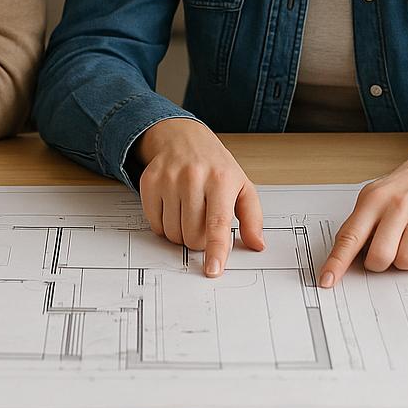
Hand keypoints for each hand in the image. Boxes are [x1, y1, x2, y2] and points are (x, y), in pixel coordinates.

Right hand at [133, 117, 264, 277]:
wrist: (183, 137)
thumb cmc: (215, 166)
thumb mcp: (242, 186)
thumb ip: (252, 218)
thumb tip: (257, 244)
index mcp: (221, 179)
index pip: (217, 223)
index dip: (215, 250)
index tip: (212, 270)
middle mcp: (193, 177)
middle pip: (192, 234)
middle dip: (199, 239)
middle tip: (203, 221)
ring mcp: (169, 179)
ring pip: (172, 233)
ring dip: (181, 233)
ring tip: (189, 212)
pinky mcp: (150, 182)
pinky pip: (154, 223)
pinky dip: (164, 224)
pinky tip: (173, 207)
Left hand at [317, 149, 407, 285]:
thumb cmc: (402, 188)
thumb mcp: (374, 197)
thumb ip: (359, 225)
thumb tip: (344, 261)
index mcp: (373, 199)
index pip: (350, 237)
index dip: (337, 262)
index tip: (327, 280)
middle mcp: (397, 205)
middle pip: (380, 257)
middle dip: (379, 263)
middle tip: (385, 250)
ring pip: (407, 262)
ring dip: (405, 261)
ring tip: (407, 243)